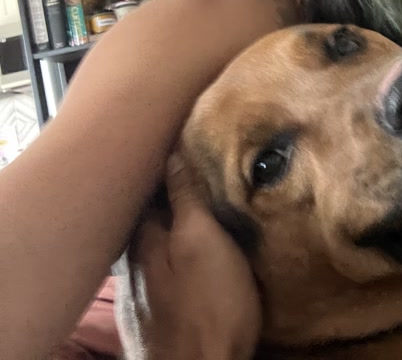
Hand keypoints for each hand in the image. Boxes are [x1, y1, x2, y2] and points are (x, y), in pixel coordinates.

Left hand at [122, 152, 260, 359]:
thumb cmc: (209, 304)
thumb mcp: (203, 241)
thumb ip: (185, 200)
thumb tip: (170, 155)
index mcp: (144, 239)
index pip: (144, 189)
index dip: (162, 166)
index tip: (181, 145)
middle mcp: (132, 263)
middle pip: (144, 217)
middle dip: (164, 197)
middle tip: (191, 174)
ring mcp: (139, 293)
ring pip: (150, 246)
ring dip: (168, 229)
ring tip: (195, 213)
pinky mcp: (151, 316)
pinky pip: (158, 272)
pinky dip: (170, 257)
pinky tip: (187, 261)